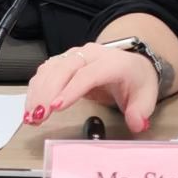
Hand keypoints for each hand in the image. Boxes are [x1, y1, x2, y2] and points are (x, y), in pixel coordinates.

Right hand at [23, 44, 159, 132]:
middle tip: (38, 116)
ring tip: (31, 117)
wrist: (131, 64)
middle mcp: (91, 55)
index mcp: (113, 62)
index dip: (72, 89)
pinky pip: (45, 72)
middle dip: (48, 92)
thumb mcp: (146, 97)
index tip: (56, 107)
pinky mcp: (63, 62)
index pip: (89, 74)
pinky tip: (31, 109)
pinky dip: (36, 89)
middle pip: (65, 68)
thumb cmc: (136, 81)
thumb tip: (137, 123)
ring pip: (51, 68)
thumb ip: (140, 111)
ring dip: (38, 92)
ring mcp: (75, 56)